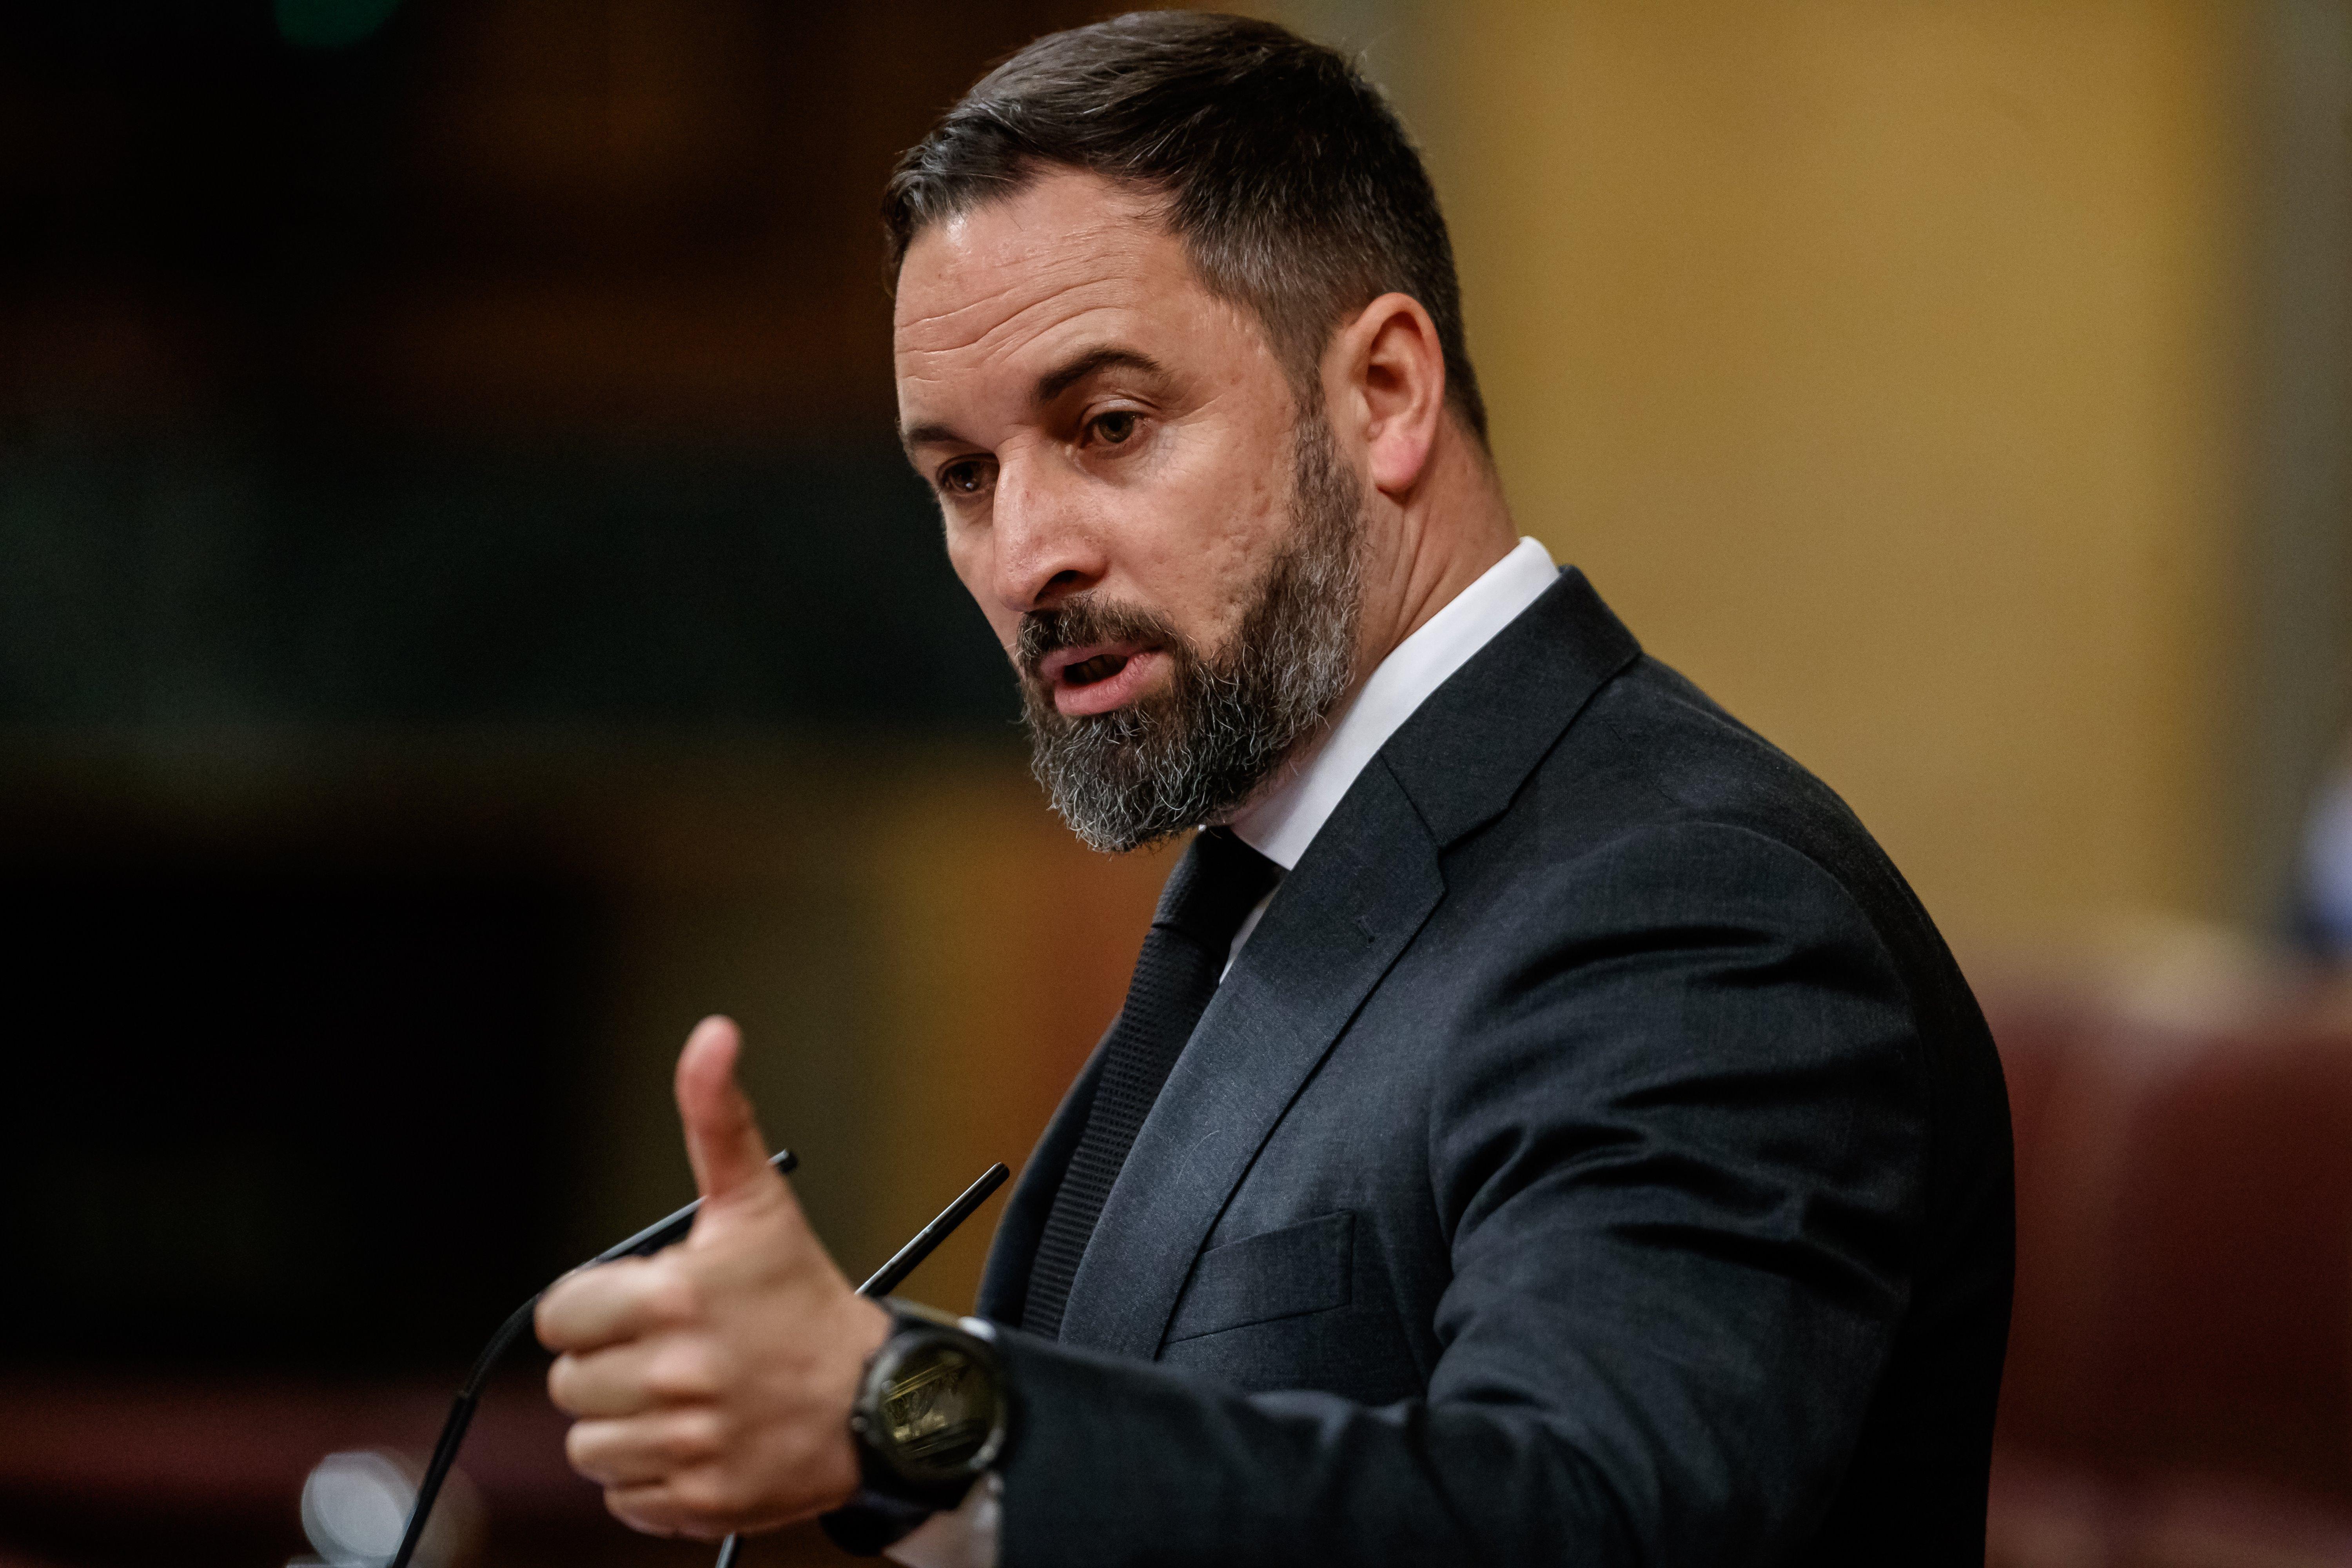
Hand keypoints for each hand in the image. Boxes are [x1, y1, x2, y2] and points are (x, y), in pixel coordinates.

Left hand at [536, 1016, 891, 1537]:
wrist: (880, 1399)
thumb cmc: (804, 1298)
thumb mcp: (758, 1201)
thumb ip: (717, 1116)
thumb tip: (712, 1034)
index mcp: (676, 1298)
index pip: (562, 1315)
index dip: (596, 1307)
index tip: (643, 1305)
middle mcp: (677, 1374)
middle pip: (571, 1383)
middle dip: (612, 1364)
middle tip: (672, 1350)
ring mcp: (689, 1443)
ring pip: (590, 1446)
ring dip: (626, 1424)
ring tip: (683, 1396)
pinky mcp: (701, 1500)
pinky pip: (625, 1497)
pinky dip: (652, 1477)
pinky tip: (696, 1440)